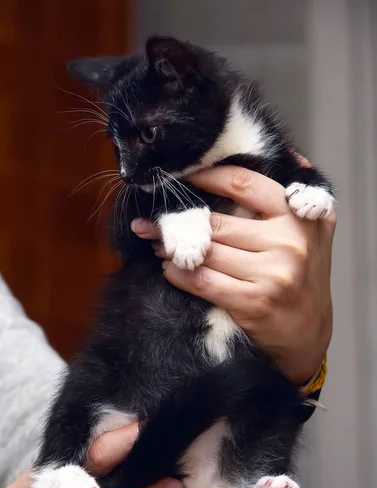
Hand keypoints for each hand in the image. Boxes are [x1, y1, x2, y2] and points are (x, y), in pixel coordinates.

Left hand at [131, 166, 335, 382]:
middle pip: (218, 222)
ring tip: (159, 243)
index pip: (245, 184)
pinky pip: (203, 280)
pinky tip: (170, 268)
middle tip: (156, 218)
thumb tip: (286, 151)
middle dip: (181, 220)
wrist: (308, 335)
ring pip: (207, 251)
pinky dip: (179, 273)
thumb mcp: (312, 232)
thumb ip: (297, 194)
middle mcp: (290, 242)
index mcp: (300, 216)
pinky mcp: (253, 302)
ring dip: (174, 247)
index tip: (184, 180)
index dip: (208, 177)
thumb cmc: (302, 279)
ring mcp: (272, 274)